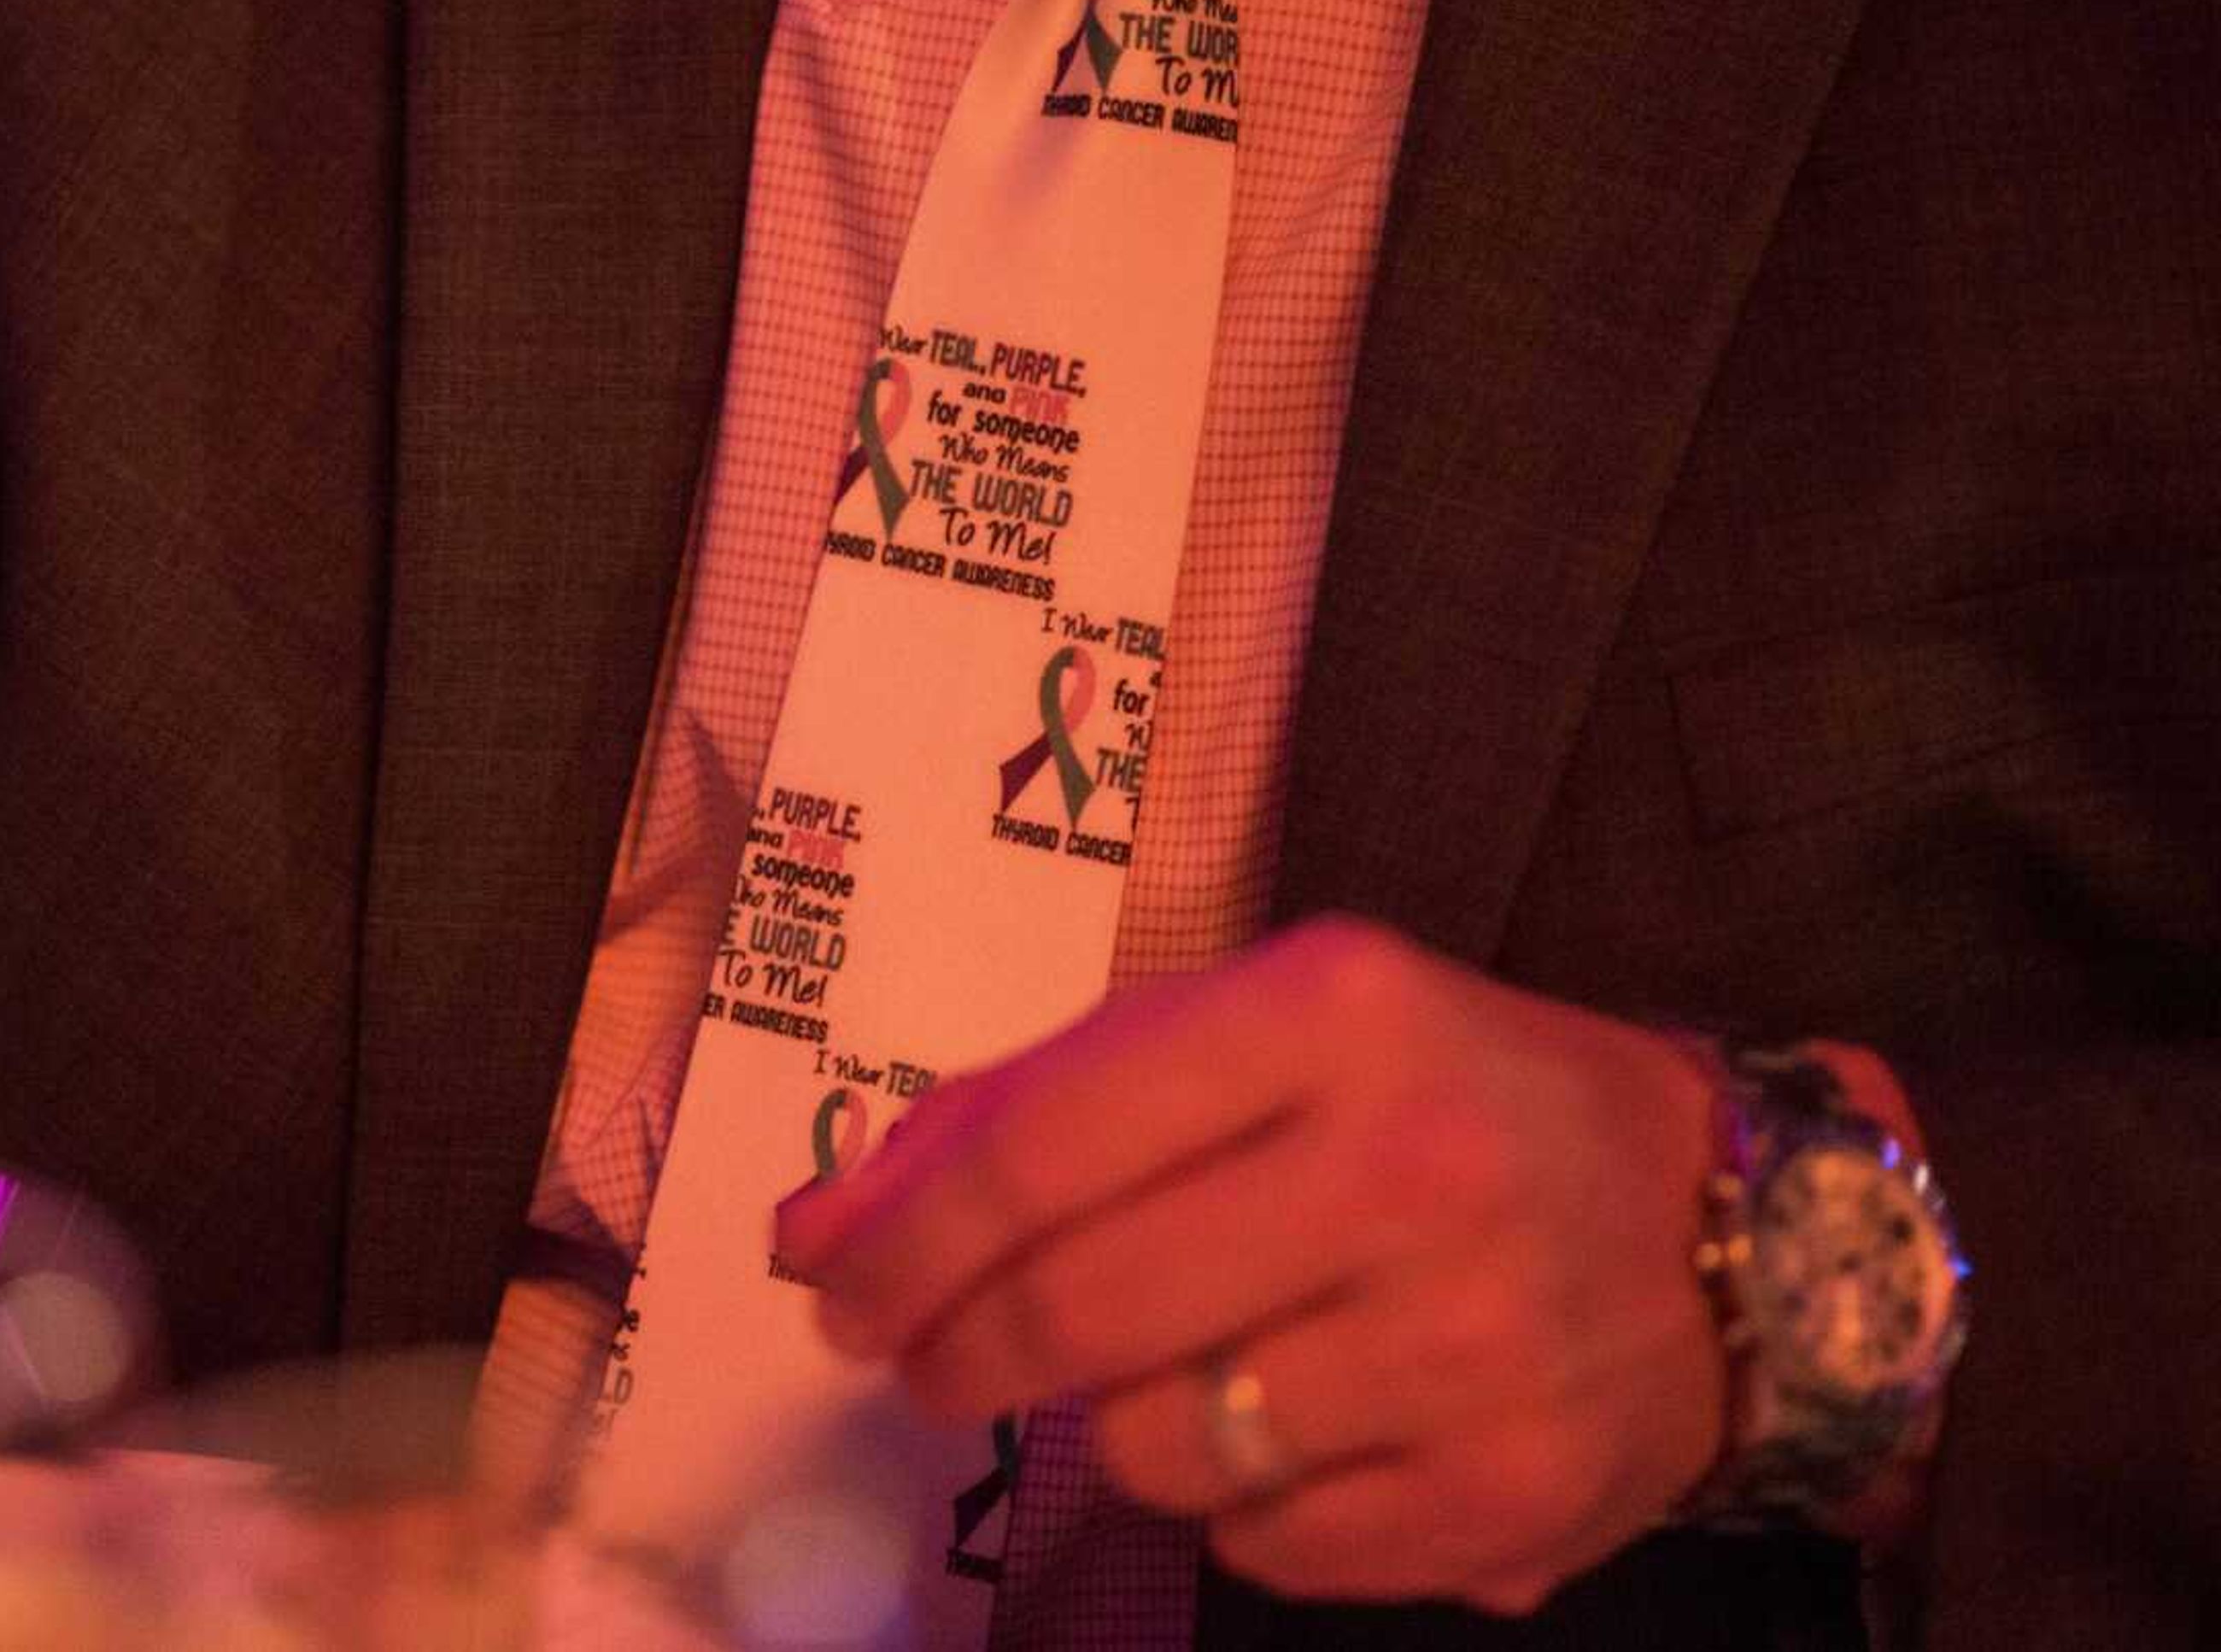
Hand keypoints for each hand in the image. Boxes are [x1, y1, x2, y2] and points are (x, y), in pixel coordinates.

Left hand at [774, 916, 1727, 1614]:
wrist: (1731, 1229)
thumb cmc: (1442, 1101)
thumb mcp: (1257, 1033)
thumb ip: (1037, 1108)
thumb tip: (827, 1230)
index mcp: (1334, 1012)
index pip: (1046, 1147)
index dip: (907, 1241)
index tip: (831, 1289)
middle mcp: (1413, 1165)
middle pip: (1082, 1309)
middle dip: (958, 1352)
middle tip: (927, 1362)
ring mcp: (1474, 1342)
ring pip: (1157, 1445)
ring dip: (1115, 1425)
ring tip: (1173, 1370)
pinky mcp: (1514, 1491)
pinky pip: (1265, 1547)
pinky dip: (1234, 1507)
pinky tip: (1289, 1433)